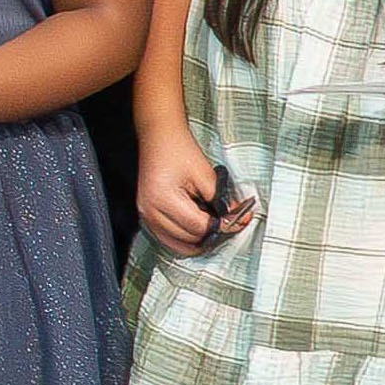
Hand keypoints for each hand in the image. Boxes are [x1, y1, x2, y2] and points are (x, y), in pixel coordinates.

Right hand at [138, 120, 227, 252]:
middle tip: (230, 223)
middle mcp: (150, 211)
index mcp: (163, 198)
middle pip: (189, 240)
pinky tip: (199, 229)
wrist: (159, 138)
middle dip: (213, 234)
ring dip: (200, 240)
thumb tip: (236, 218)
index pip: (199, 227)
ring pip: (179, 245)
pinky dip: (186, 239)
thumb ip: (222, 200)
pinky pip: (169, 240)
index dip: (222, 226)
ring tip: (215, 226)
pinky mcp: (147, 217)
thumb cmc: (179, 150)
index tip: (238, 220)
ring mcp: (146, 216)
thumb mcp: (206, 173)